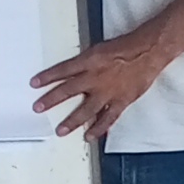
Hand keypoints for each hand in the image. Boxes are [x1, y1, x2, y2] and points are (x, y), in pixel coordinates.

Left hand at [31, 25, 169, 138]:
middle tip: (38, 108)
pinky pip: (107, 118)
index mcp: (89, 61)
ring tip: (60, 130)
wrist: (148, 51)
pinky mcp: (121, 101)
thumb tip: (74, 71)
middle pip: (68, 90)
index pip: (63, 70)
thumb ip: (87, 62)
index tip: (34, 83)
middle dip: (51, 100)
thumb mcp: (100, 49)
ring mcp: (108, 92)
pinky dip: (98, 129)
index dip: (47, 77)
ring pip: (86, 110)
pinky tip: (89, 136)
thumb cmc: (126, 47)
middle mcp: (95, 77)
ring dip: (72, 121)